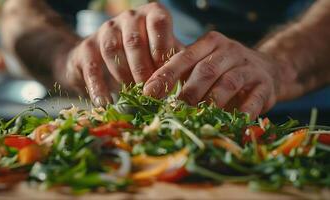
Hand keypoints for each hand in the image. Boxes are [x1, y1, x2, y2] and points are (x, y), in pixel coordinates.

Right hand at [65, 2, 181, 105]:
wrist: (104, 58)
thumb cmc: (145, 58)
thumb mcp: (164, 57)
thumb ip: (176, 65)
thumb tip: (192, 87)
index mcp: (151, 15)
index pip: (159, 23)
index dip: (163, 49)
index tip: (165, 74)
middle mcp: (128, 18)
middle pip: (135, 41)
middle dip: (143, 70)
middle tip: (151, 93)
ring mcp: (106, 30)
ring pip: (113, 51)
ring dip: (124, 76)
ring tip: (132, 98)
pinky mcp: (86, 47)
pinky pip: (92, 66)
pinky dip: (99, 86)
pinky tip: (106, 103)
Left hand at [143, 31, 283, 118]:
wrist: (267, 69)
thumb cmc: (223, 70)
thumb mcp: (203, 64)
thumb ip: (181, 74)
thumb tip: (150, 94)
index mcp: (209, 43)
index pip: (184, 57)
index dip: (166, 75)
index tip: (149, 93)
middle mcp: (229, 51)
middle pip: (206, 71)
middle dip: (188, 93)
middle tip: (173, 111)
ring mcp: (249, 67)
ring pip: (228, 84)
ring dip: (211, 104)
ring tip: (198, 119)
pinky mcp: (265, 85)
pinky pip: (252, 101)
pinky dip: (240, 114)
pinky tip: (228, 124)